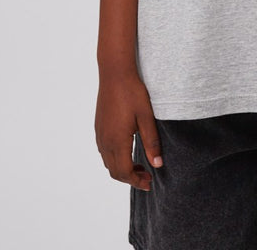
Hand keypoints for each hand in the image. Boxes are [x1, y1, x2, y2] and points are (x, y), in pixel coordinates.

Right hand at [95, 69, 162, 189]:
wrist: (115, 73)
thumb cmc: (132, 93)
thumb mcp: (146, 117)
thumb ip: (151, 143)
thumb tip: (157, 165)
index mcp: (117, 141)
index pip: (125, 172)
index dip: (137, 181)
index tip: (149, 183)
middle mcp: (105, 141)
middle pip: (115, 171)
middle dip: (130, 178)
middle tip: (147, 177)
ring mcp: (100, 134)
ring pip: (108, 163)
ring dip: (122, 169)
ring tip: (139, 166)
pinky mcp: (99, 127)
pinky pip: (104, 152)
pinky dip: (115, 159)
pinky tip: (127, 151)